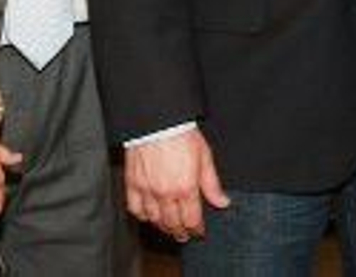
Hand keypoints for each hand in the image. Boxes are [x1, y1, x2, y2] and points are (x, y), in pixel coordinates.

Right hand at [124, 128, 229, 242]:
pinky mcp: (132, 183)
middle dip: (180, 232)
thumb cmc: (182, 134)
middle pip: (173, 224)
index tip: (198, 232)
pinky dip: (142, 216)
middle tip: (184, 235)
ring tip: (169, 227)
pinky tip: (148, 215)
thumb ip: (212, 184)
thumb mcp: (205, 157)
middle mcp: (165, 193)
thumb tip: (222, 202)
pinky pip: (135, 208)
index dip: (196, 230)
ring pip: (154, 220)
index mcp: (186, 188)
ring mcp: (147, 190)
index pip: (191, 220)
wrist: (157, 120)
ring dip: (162, 226)